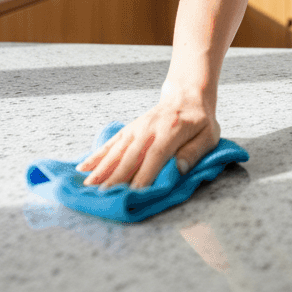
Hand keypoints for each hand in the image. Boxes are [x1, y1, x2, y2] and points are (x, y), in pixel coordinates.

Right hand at [76, 80, 219, 189]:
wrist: (187, 95)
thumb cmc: (200, 121)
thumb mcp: (208, 135)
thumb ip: (194, 152)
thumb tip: (178, 170)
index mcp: (171, 130)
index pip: (155, 156)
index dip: (144, 175)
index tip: (133, 194)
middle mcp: (150, 128)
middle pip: (131, 155)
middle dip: (116, 177)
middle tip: (102, 197)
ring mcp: (137, 127)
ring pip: (117, 150)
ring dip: (101, 168)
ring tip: (87, 186)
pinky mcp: (129, 128)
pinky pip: (111, 143)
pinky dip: (96, 156)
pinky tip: (83, 168)